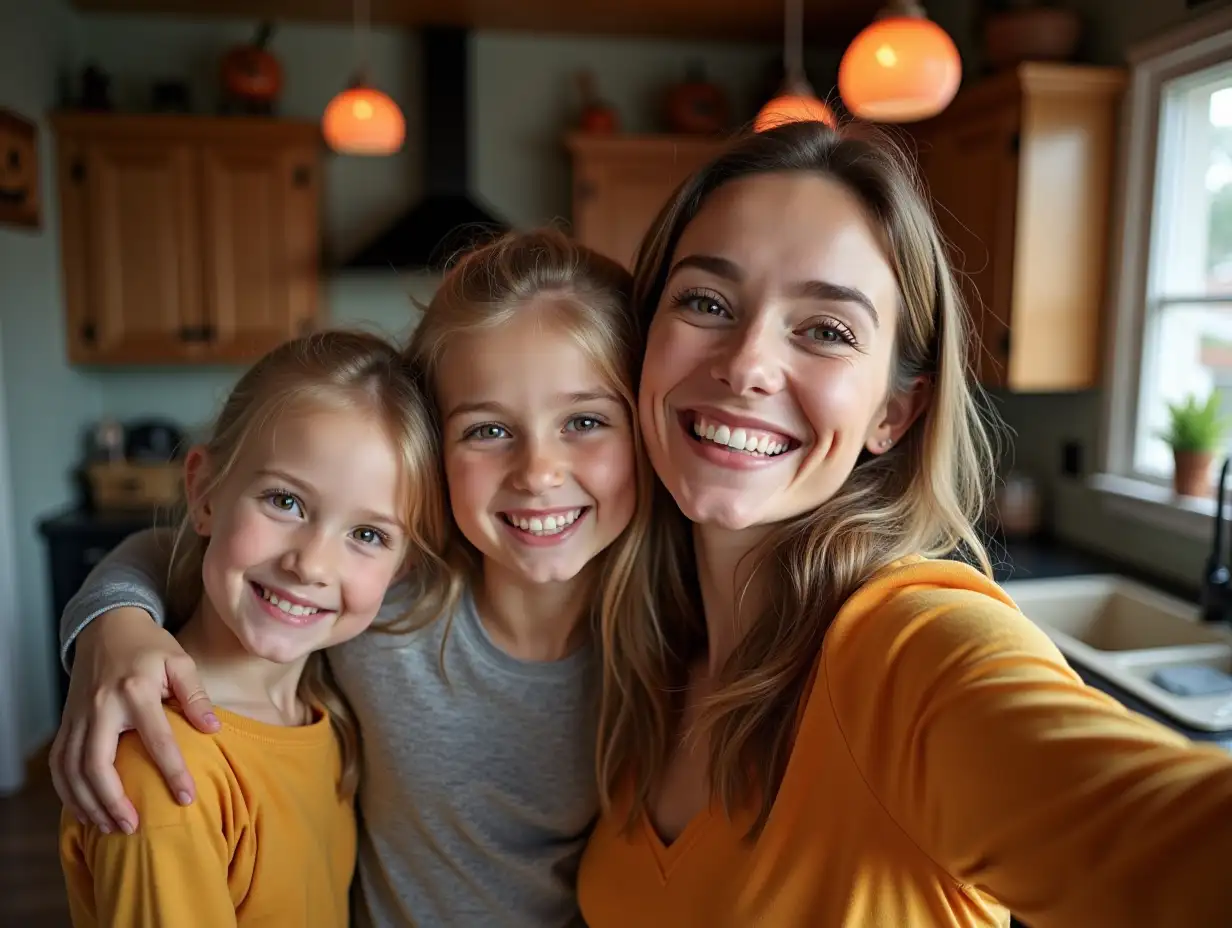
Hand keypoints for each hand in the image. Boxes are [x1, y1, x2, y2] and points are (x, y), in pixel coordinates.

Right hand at [49, 608, 218, 833]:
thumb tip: (212, 729)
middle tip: (133, 828)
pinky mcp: (66, 722)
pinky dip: (68, 791)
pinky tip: (85, 810)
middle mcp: (101, 707)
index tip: (187, 798)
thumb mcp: (180, 660)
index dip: (172, 771)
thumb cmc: (149, 646)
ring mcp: (78, 716)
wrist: (106, 626)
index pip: (156, 739)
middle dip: (112, 800)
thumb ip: (195, 695)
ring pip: (71, 770)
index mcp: (135, 690)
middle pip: (97, 763)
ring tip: (110, 828)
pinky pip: (58, 764)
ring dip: (88, 803)